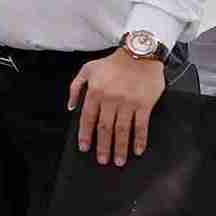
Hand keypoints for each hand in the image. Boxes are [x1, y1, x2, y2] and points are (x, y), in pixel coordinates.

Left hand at [70, 49, 166, 165]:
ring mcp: (128, 103)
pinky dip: (139, 139)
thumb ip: (75, 88)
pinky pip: (141, 126)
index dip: (85, 135)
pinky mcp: (144, 104)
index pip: (88, 118)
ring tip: (118, 161)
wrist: (139, 54)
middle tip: (102, 160)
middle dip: (102, 146)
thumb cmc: (113, 62)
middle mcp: (111, 99)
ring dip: (120, 147)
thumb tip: (71, 107)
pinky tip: (137, 150)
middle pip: (104, 128)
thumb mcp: (87, 69)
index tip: (84, 148)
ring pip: (122, 130)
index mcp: (95, 92)